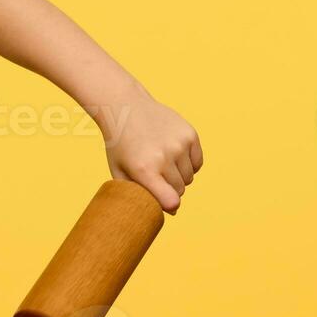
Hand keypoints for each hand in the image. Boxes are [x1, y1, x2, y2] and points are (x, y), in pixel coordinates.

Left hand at [95, 89, 202, 214]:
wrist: (126, 106)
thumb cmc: (121, 145)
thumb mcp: (119, 172)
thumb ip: (139, 195)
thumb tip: (173, 210)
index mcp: (145, 170)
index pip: (172, 201)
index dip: (169, 204)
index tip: (162, 200)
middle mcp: (164, 157)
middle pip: (180, 190)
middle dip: (170, 188)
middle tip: (155, 175)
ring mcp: (179, 144)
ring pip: (189, 177)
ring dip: (179, 175)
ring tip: (162, 161)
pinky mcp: (190, 134)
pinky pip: (197, 162)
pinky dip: (188, 163)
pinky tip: (173, 153)